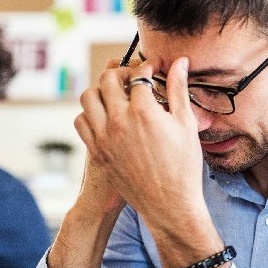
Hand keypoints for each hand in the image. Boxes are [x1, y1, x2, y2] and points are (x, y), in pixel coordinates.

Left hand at [76, 57, 206, 226]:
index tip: (154, 68)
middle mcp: (119, 121)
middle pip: (108, 79)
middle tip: (134, 78)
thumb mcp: (186, 124)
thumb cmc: (183, 166)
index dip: (148, 66)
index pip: (138, 74)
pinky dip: (90, 112)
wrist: (169, 204)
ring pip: (89, 97)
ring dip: (102, 90)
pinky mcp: (97, 151)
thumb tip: (179, 62)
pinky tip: (106, 116)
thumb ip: (179, 89)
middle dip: (122, 72)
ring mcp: (104, 137)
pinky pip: (81, 121)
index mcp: (143, 111)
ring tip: (117, 94)